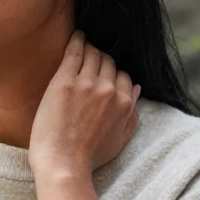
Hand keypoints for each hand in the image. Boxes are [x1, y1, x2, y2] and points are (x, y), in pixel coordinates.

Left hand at [28, 31, 140, 180]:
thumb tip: (136, 90)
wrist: (62, 164)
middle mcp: (108, 89)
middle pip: (108, 62)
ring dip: (90, 48)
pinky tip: (76, 36)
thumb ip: (131, 114)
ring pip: (94, 54)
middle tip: (91, 58)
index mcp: (123, 103)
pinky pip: (74, 51)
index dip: (112, 74)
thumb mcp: (120, 139)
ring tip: (84, 45)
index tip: (103, 73)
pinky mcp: (64, 80)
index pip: (122, 76)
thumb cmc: (89, 157)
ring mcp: (86, 83)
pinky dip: (77, 40)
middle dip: (102, 60)